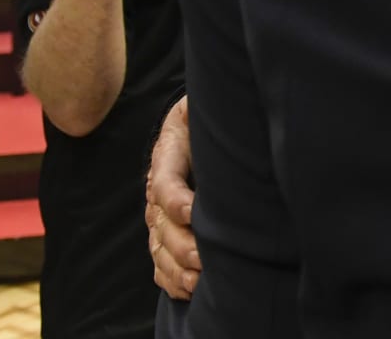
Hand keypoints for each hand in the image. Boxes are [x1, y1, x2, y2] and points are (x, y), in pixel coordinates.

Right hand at [145, 95, 202, 299]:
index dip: (176, 200)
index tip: (194, 213)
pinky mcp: (166, 229)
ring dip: (176, 265)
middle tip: (204, 259)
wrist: (200, 119)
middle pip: (160, 223)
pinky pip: (159, 259)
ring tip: (197, 279)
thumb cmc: (212, 111)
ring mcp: (159, 211)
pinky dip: (170, 278)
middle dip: (182, 244)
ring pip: (158, 245)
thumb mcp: (204, 103)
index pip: (164, 181)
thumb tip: (232, 108)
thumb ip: (209, 108)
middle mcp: (159, 185)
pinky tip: (188, 288)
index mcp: (169, 151)